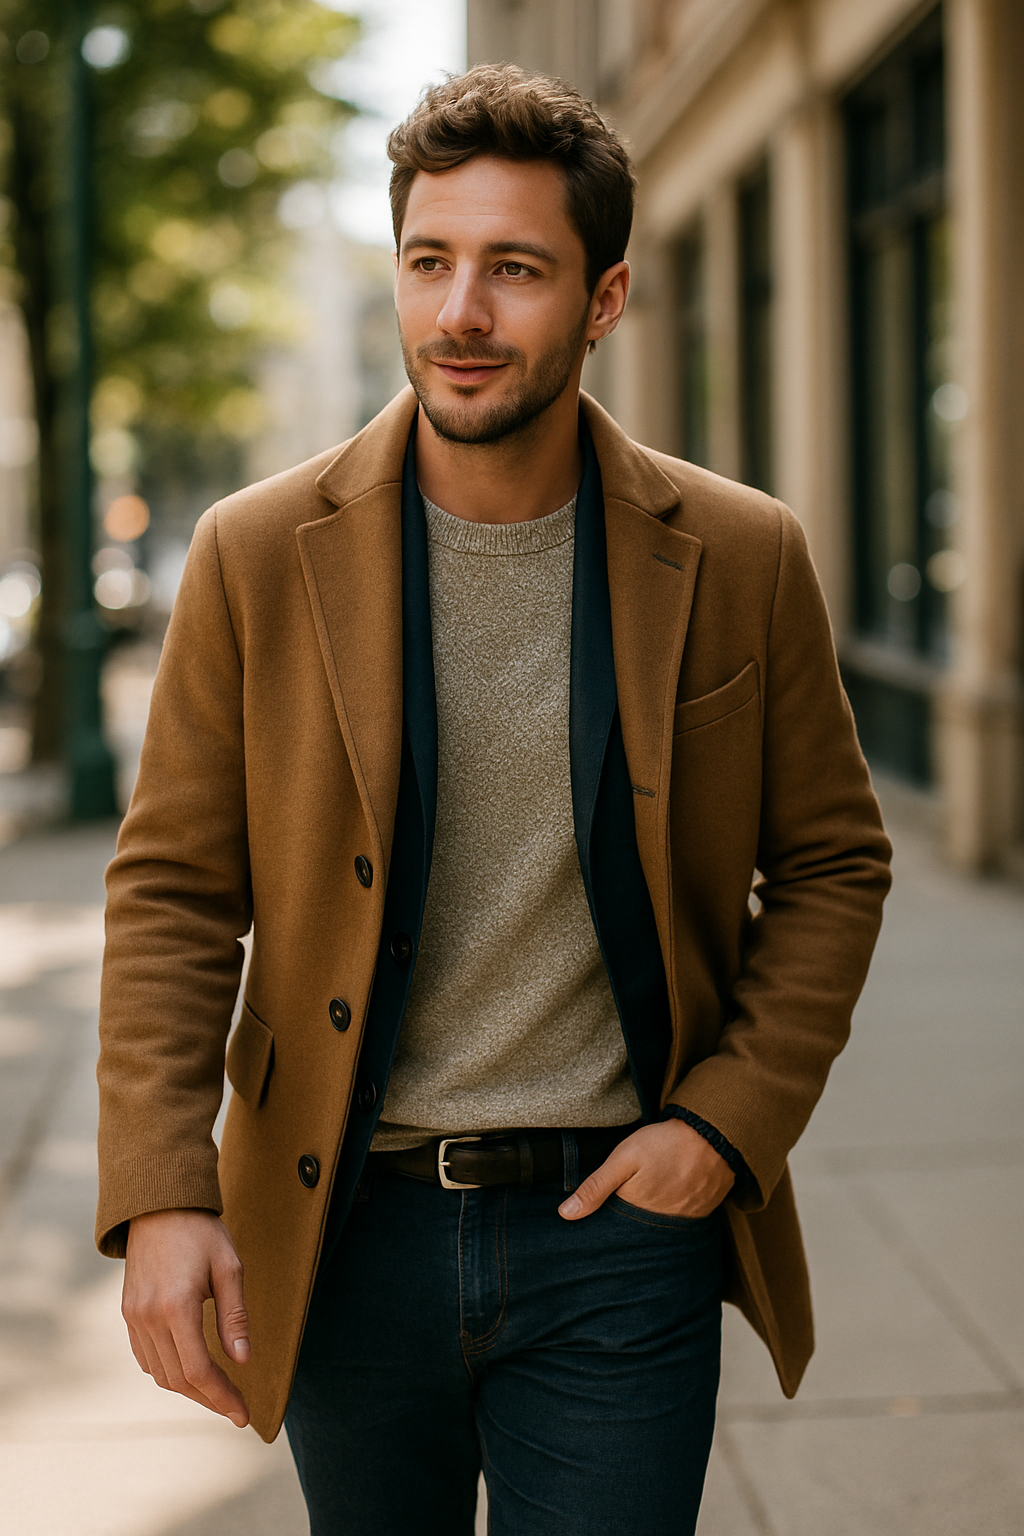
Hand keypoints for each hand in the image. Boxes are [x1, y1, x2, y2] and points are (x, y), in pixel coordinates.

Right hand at [122, 1209, 250, 1426]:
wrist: (159, 1204)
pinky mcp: (128, 1313)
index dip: (222, 1397)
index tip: (243, 1414)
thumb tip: (243, 1360)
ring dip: (189, 1389)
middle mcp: (149, 1317)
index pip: (199, 1370)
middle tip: (235, 1407)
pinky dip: (167, 1371)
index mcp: (176, 1306)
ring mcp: (134, 1317)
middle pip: (178, 1379)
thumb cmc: (200, 1232)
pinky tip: (188, 1369)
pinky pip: (145, 1357)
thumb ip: (235, 1316)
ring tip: (217, 1392)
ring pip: (160, 1373)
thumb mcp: (229, 1267)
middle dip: (209, 1399)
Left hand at [558, 1119, 734, 1220]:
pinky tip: (667, 1199)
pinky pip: (679, 1222)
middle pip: (636, 1233)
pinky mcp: (700, 1214)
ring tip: (646, 1203)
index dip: (604, 1225)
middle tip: (627, 1203)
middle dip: (626, 1226)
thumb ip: (595, 1187)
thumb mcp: (624, 1158)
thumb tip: (565, 1214)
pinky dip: (671, 1215)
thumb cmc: (664, 1144)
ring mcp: (682, 1221)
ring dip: (649, 1221)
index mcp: (637, 1213)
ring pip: (657, 1229)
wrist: (712, 1135)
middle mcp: (660, 1225)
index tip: (596, 1221)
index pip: (614, 1232)